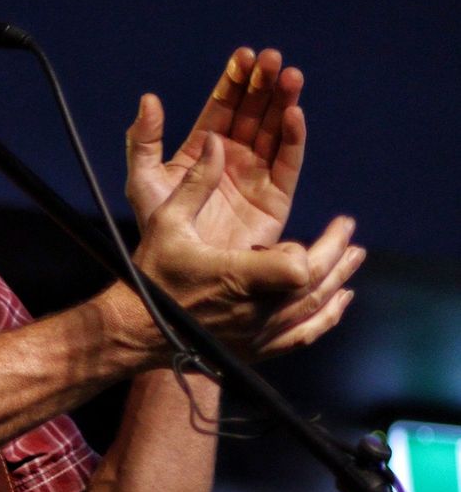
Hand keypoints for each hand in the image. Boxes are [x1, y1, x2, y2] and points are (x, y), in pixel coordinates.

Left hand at [126, 48, 304, 250]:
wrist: (183, 273)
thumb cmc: (158, 231)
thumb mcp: (143, 182)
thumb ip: (143, 141)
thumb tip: (149, 100)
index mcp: (203, 150)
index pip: (223, 107)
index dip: (234, 81)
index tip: (244, 56)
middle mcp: (233, 158)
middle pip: (253, 112)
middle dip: (262, 84)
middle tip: (271, 60)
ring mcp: (255, 176)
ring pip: (274, 130)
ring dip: (283, 102)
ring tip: (289, 77)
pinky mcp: (275, 198)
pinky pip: (288, 163)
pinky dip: (294, 138)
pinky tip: (294, 114)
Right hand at [133, 132, 362, 358]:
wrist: (137, 331)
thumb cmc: (151, 276)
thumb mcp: (167, 223)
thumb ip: (197, 183)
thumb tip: (217, 141)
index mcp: (236, 278)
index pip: (295, 269)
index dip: (303, 252)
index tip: (297, 239)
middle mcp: (253, 312)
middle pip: (314, 286)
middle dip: (336, 255)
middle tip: (348, 231)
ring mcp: (256, 335)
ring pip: (314, 310)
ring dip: (338, 281)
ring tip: (355, 257)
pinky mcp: (256, 350)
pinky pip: (303, 336)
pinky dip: (326, 318)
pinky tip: (340, 301)